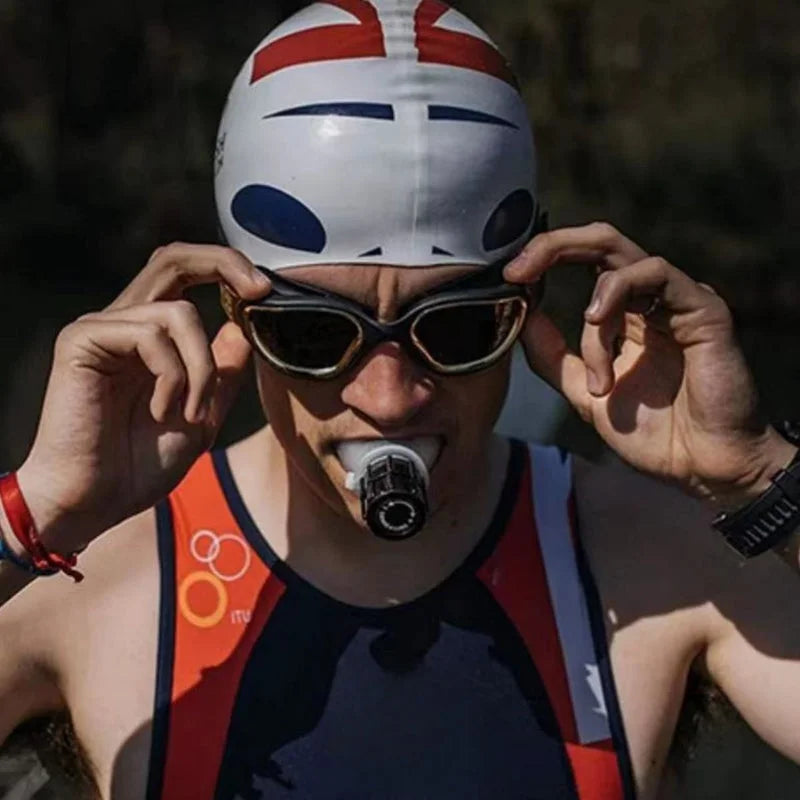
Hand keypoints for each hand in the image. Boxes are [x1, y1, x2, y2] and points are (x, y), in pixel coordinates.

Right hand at [17, 243, 270, 549]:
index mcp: (149, 334)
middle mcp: (124, 321)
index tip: (266, 290)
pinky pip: (151, 335)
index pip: (185, 274)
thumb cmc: (140, 464)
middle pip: (174, 258)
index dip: (226, 267)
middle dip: (225, 265)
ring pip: (179, 313)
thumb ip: (221, 372)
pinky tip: (161, 412)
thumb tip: (242, 330)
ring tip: (188, 414)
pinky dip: (173, 376)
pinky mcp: (82, 340)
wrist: (94, 501)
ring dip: (201, 369)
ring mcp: (101, 328)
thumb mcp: (202, 414)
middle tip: (260, 291)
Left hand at [505, 223, 796, 504]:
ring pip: (619, 259)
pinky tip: (598, 324)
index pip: (584, 261)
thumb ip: (553, 357)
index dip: (544, 258)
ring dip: (591, 317)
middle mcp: (651, 300)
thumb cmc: (654, 435)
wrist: (702, 468)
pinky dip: (617, 294)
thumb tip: (521, 317)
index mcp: (625, 315)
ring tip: (596, 380)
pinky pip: (655, 275)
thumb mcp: (584, 394)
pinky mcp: (703, 308)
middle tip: (516, 271)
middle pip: (600, 242)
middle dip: (551, 246)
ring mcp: (678, 300)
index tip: (507, 277)